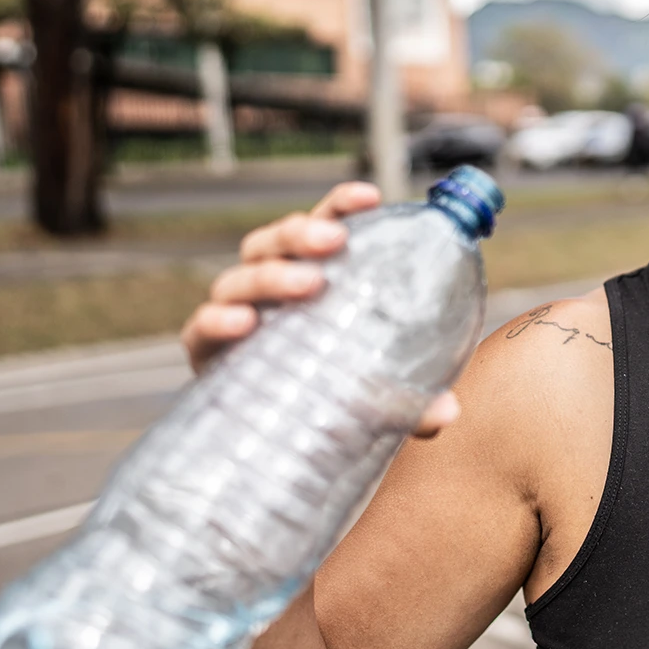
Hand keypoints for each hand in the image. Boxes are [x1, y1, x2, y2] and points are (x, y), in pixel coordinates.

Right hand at [179, 182, 460, 438]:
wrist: (285, 451)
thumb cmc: (339, 404)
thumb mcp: (383, 401)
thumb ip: (413, 403)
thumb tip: (447, 411)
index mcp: (315, 279)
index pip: (324, 227)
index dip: (341, 205)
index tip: (370, 197)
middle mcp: (271, 292)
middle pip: (274, 242)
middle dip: (302, 231)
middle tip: (335, 241)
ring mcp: (236, 321)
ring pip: (239, 278)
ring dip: (271, 274)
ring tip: (308, 284)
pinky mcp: (208, 358)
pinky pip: (200, 330)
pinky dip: (217, 320)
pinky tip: (243, 323)